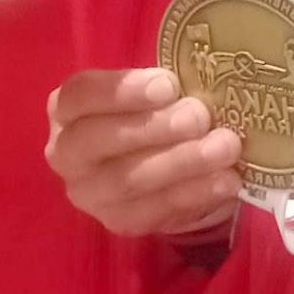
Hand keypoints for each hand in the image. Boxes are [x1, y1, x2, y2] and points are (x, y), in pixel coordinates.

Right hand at [45, 68, 244, 239]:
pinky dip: (194, 194)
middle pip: (98, 141)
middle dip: (153, 127)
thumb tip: (206, 70)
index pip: (80, 96)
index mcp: (68, 109)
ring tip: (225, 147)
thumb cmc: (153, 111)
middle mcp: (67, 154)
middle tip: (200, 116)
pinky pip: (155, 211)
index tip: (168, 85)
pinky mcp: (120, 222)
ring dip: (181, 162)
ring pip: (128, 180)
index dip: (121, 90)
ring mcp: (91, 194)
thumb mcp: (152, 90)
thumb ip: (164, 83)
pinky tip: (226, 180)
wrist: (162, 165)